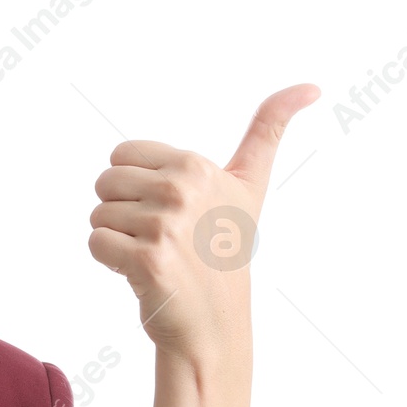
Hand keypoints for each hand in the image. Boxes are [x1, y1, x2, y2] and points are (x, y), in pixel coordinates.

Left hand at [87, 83, 319, 368]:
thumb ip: (268, 131)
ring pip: (98, 215)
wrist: (214, 320)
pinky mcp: (147, 260)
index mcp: (196, 165)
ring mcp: (165, 225)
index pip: (120, 156)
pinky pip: (96, 243)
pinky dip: (109, 260)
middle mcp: (181, 190)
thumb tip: (310, 85)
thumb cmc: (224, 249)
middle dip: (121, 211)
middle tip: (157, 236)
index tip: (166, 207)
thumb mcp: (249, 185)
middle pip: (105, 183)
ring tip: (153, 254)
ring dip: (117, 238)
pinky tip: (140, 272)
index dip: (134, 184)